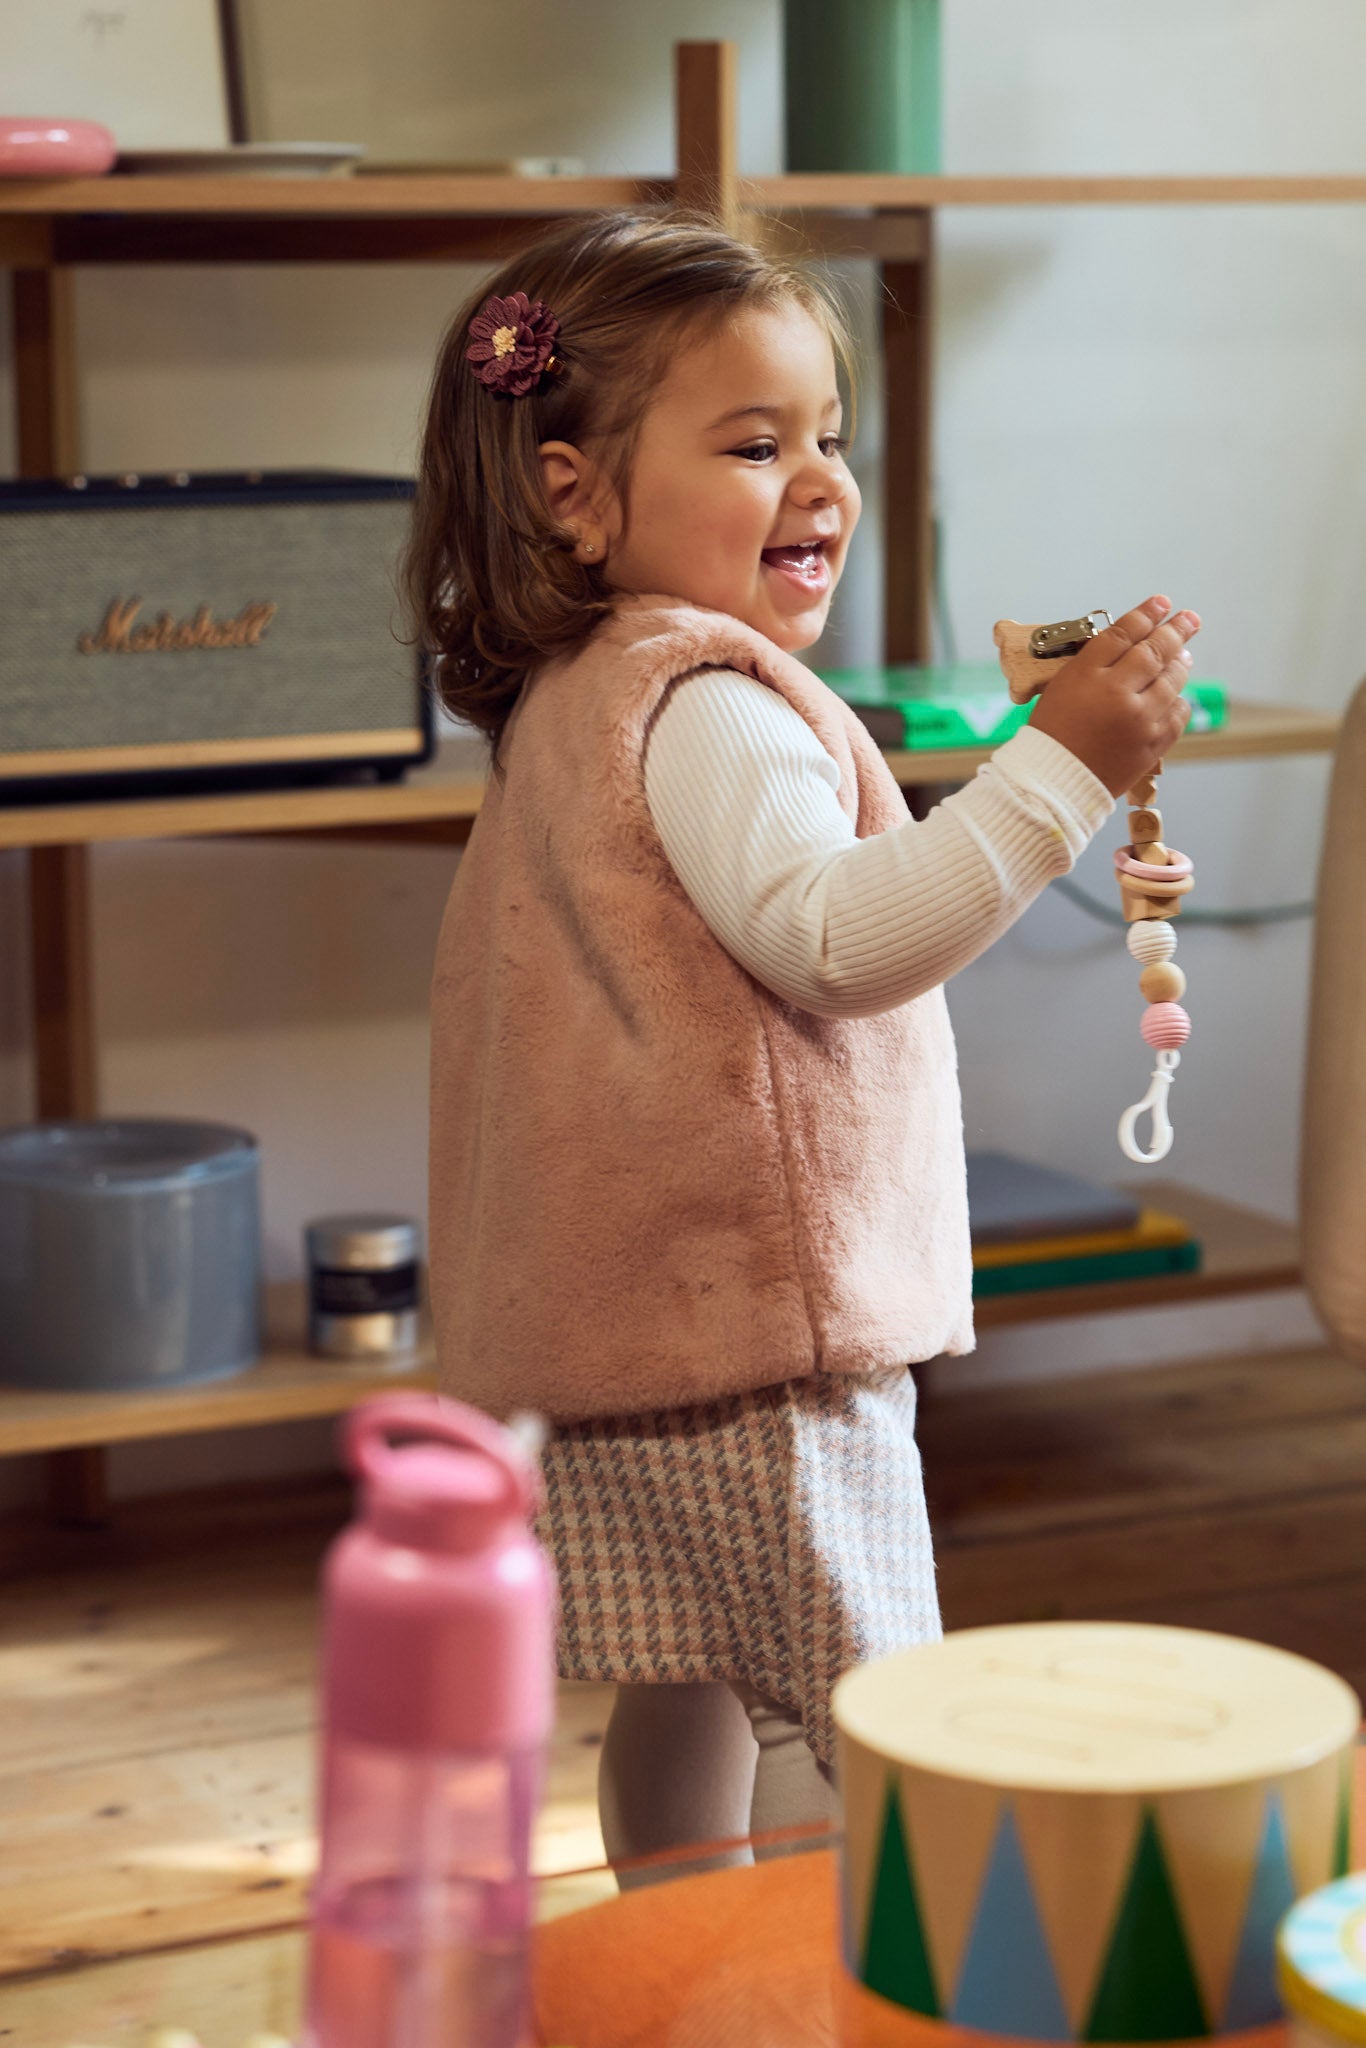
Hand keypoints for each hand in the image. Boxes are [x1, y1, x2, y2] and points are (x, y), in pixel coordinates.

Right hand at [1027, 595, 1197, 795]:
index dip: (1146, 614)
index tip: (1161, 602)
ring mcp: (1138, 720)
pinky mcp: (1152, 744)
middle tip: (1189, 618)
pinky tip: (1176, 692)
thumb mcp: (1060, 689)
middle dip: (1175, 629)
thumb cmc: (1051, 735)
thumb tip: (1132, 647)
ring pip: (1172, 680)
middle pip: (1154, 650)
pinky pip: (1177, 713)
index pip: (1123, 633)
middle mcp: (1116, 693)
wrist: (1054, 784)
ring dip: (1181, 662)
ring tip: (1184, 652)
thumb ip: (1094, 666)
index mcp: (1086, 675)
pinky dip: (1178, 699)